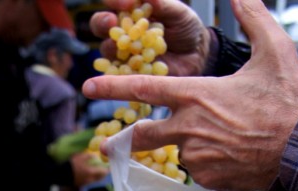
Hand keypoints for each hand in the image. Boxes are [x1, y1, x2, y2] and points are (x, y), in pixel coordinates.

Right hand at [70, 151, 110, 186]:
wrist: (62, 174)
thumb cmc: (71, 164)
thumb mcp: (79, 157)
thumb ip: (88, 156)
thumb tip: (95, 156)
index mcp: (91, 172)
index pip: (103, 172)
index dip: (108, 170)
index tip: (110, 167)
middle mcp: (90, 179)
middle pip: (100, 178)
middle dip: (104, 174)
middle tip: (105, 170)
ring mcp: (85, 183)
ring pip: (95, 180)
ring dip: (98, 176)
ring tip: (98, 171)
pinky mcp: (81, 185)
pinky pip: (90, 181)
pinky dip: (92, 178)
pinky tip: (90, 174)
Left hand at [83, 0, 297, 190]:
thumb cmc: (288, 100)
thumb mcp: (275, 51)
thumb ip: (254, 19)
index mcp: (196, 95)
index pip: (144, 89)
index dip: (113, 87)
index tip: (88, 87)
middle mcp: (188, 128)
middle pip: (142, 136)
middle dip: (123, 139)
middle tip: (108, 144)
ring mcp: (195, 157)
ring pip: (178, 150)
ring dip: (190, 144)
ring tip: (225, 138)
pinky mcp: (206, 179)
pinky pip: (197, 170)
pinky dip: (208, 162)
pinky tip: (232, 154)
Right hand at [90, 0, 211, 76]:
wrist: (196, 55)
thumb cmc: (185, 28)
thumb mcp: (178, 11)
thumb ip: (161, 3)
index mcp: (131, 12)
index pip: (115, 3)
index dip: (116, 1)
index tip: (126, 3)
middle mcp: (123, 32)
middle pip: (101, 26)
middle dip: (103, 22)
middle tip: (111, 22)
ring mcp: (123, 54)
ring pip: (107, 51)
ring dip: (112, 48)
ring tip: (126, 48)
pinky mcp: (129, 75)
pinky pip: (118, 75)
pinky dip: (121, 73)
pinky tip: (130, 69)